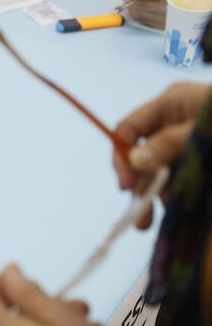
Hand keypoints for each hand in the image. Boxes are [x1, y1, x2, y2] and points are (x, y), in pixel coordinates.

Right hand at [113, 82, 210, 227]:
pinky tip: (176, 212)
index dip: (122, 155)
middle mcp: (175, 123)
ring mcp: (189, 145)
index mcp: (172, 104)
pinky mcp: (201, 164)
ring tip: (157, 222)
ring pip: (160, 173)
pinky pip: (180, 182)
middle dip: (140, 185)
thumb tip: (135, 161)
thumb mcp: (209, 129)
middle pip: (142, 155)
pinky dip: (175, 197)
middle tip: (140, 217)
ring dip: (157, 197)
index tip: (127, 186)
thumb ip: (173, 143)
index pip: (129, 127)